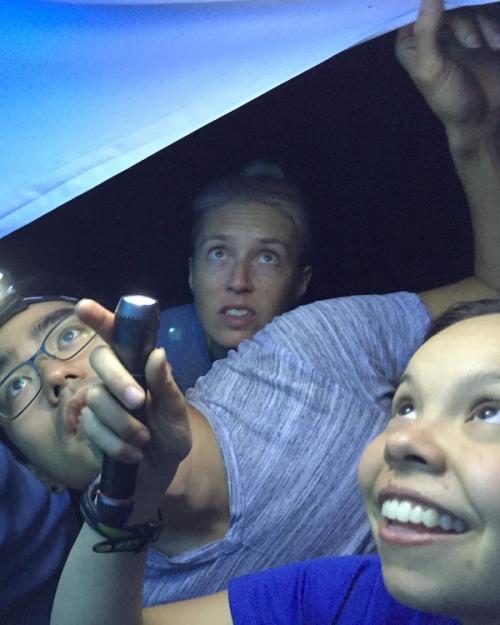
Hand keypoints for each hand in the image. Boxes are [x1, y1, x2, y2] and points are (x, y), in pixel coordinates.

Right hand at [76, 299, 191, 521]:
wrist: (160, 474)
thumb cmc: (170, 435)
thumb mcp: (176, 412)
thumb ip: (166, 384)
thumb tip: (157, 353)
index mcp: (138, 368)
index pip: (117, 337)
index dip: (100, 318)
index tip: (84, 306)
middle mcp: (115, 379)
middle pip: (101, 361)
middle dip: (118, 381)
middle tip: (139, 401)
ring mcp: (99, 402)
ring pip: (95, 398)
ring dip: (123, 423)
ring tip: (143, 440)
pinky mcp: (89, 427)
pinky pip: (92, 428)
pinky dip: (116, 443)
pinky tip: (133, 453)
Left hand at [397, 0, 499, 148]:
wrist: (484, 119)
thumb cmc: (451, 100)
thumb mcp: (432, 70)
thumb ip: (426, 32)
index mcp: (410, 41)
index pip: (416, 7)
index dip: (432, 3)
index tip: (450, 22)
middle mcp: (430, 31)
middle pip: (446, 2)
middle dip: (464, 20)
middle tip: (473, 45)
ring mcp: (457, 29)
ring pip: (470, 5)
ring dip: (483, 24)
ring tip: (490, 47)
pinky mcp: (480, 30)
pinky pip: (487, 11)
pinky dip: (494, 26)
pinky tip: (497, 46)